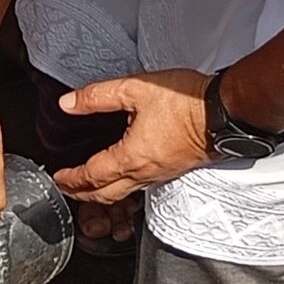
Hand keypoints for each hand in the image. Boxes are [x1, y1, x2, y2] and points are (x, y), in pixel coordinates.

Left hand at [49, 67, 213, 201]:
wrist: (226, 112)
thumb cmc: (187, 103)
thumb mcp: (135, 88)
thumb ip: (97, 96)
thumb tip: (68, 103)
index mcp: (131, 157)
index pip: (92, 176)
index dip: (71, 179)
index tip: (58, 178)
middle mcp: (146, 173)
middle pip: (106, 194)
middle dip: (83, 195)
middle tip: (68, 189)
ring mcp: (162, 175)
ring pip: (125, 194)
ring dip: (103, 194)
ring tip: (90, 187)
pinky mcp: (174, 170)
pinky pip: (142, 188)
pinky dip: (124, 188)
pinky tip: (124, 178)